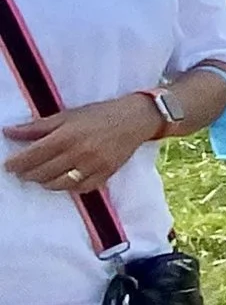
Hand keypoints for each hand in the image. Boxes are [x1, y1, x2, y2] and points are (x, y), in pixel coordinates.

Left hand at [4, 92, 159, 191]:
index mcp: (66, 136)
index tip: (8, 166)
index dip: (16, 163)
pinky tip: (63, 180)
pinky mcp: (105, 175)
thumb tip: (9, 132)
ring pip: (58, 184)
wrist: (135, 120)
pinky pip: (80, 189)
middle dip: (28, 174)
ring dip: (44, 182)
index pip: (33, 155)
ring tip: (40, 176)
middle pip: (42, 172)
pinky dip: (67, 187)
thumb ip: (37, 127)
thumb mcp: (67, 116)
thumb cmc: (99, 115)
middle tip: (22, 171)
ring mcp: (93, 166)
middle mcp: (78, 153)